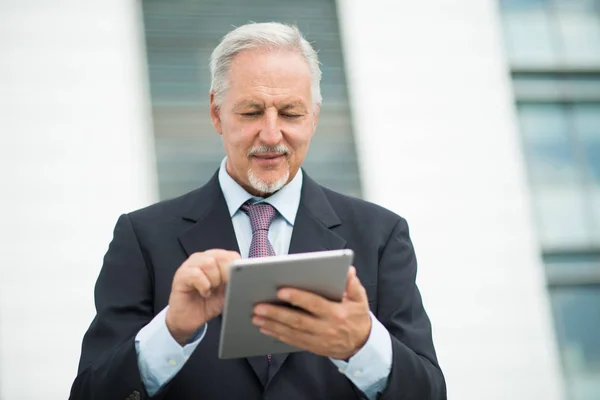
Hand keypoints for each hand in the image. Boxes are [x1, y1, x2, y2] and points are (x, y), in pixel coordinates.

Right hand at [166, 249, 240, 344]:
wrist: (189, 319)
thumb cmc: (208, 303)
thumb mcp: (227, 293)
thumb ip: (236, 282)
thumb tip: (248, 278)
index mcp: (216, 260)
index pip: (231, 255)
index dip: (237, 268)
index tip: (237, 281)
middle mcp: (203, 258)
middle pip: (221, 256)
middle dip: (226, 274)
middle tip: (222, 286)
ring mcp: (190, 265)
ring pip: (209, 263)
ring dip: (214, 279)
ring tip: (212, 289)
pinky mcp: (181, 275)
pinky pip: (195, 274)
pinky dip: (204, 285)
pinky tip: (204, 293)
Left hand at [252, 266, 371, 359]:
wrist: (362, 345)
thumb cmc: (357, 317)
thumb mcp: (360, 299)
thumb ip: (353, 285)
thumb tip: (347, 271)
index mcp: (336, 313)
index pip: (314, 304)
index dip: (297, 297)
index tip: (281, 291)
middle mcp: (325, 328)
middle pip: (297, 320)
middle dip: (276, 313)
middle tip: (258, 307)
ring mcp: (318, 339)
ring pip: (291, 332)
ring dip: (272, 325)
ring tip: (256, 317)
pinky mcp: (312, 346)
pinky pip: (292, 341)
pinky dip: (277, 334)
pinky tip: (265, 328)